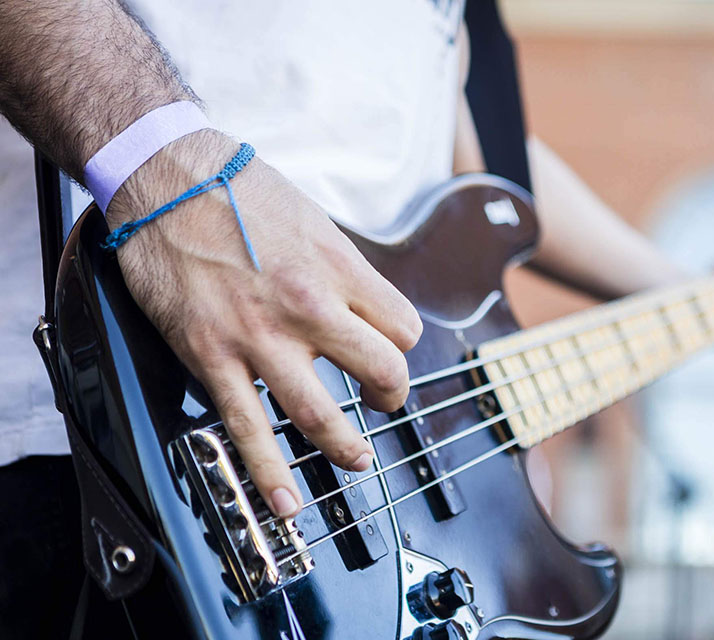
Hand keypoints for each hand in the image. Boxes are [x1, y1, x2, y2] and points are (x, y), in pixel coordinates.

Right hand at [108, 130, 421, 516]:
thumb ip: (343, 270)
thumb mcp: (315, 221)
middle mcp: (309, 306)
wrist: (166, 179)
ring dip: (346, 446)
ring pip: (321, 415)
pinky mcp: (212, 357)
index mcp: (339, 268)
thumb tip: (361, 306)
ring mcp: (259, 338)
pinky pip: (248, 428)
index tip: (390, 348)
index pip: (404, 327)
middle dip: (392, 393)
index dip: (402, 345)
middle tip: (385, 399)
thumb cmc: (240, 191)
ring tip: (357, 457)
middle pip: (383, 370)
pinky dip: (270, 474)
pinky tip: (287, 501)